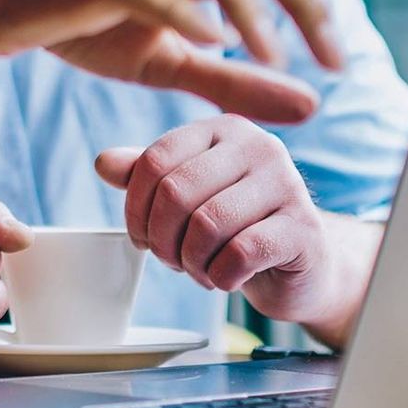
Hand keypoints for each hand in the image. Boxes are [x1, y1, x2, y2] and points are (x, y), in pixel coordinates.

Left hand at [95, 115, 370, 340]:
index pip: (155, 160)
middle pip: (177, 192)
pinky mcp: (305, 229)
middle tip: (171, 260)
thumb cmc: (238, 227)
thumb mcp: (189, 195)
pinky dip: (220, 276)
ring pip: (207, 224)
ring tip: (199, 270)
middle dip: (162, 239)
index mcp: (223, 129)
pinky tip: (225, 279)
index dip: (136, 207)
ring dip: (190, 261)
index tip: (140, 237)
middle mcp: (259, 146)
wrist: (303, 266)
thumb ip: (148, 176)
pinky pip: (240, 253)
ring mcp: (288, 184)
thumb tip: (102, 162)